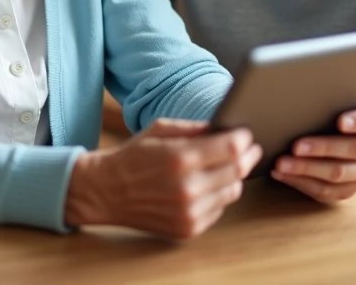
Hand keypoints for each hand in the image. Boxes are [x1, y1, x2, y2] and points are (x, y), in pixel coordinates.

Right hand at [65, 118, 261, 239]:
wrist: (106, 191)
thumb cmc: (132, 156)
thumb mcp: (159, 129)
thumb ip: (193, 128)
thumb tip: (224, 127)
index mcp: (180, 158)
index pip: (232, 148)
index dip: (244, 139)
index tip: (246, 134)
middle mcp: (188, 188)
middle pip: (237, 170)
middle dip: (247, 156)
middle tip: (249, 148)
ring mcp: (189, 212)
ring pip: (233, 191)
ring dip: (234, 177)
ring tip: (225, 167)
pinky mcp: (188, 229)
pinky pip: (219, 209)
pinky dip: (218, 196)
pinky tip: (207, 185)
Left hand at [271, 100, 355, 202]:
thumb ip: (345, 99)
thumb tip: (309, 96)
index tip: (340, 121)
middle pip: (355, 150)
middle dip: (323, 148)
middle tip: (296, 146)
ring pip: (340, 176)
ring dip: (308, 170)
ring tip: (283, 164)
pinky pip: (330, 192)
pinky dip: (304, 184)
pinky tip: (284, 175)